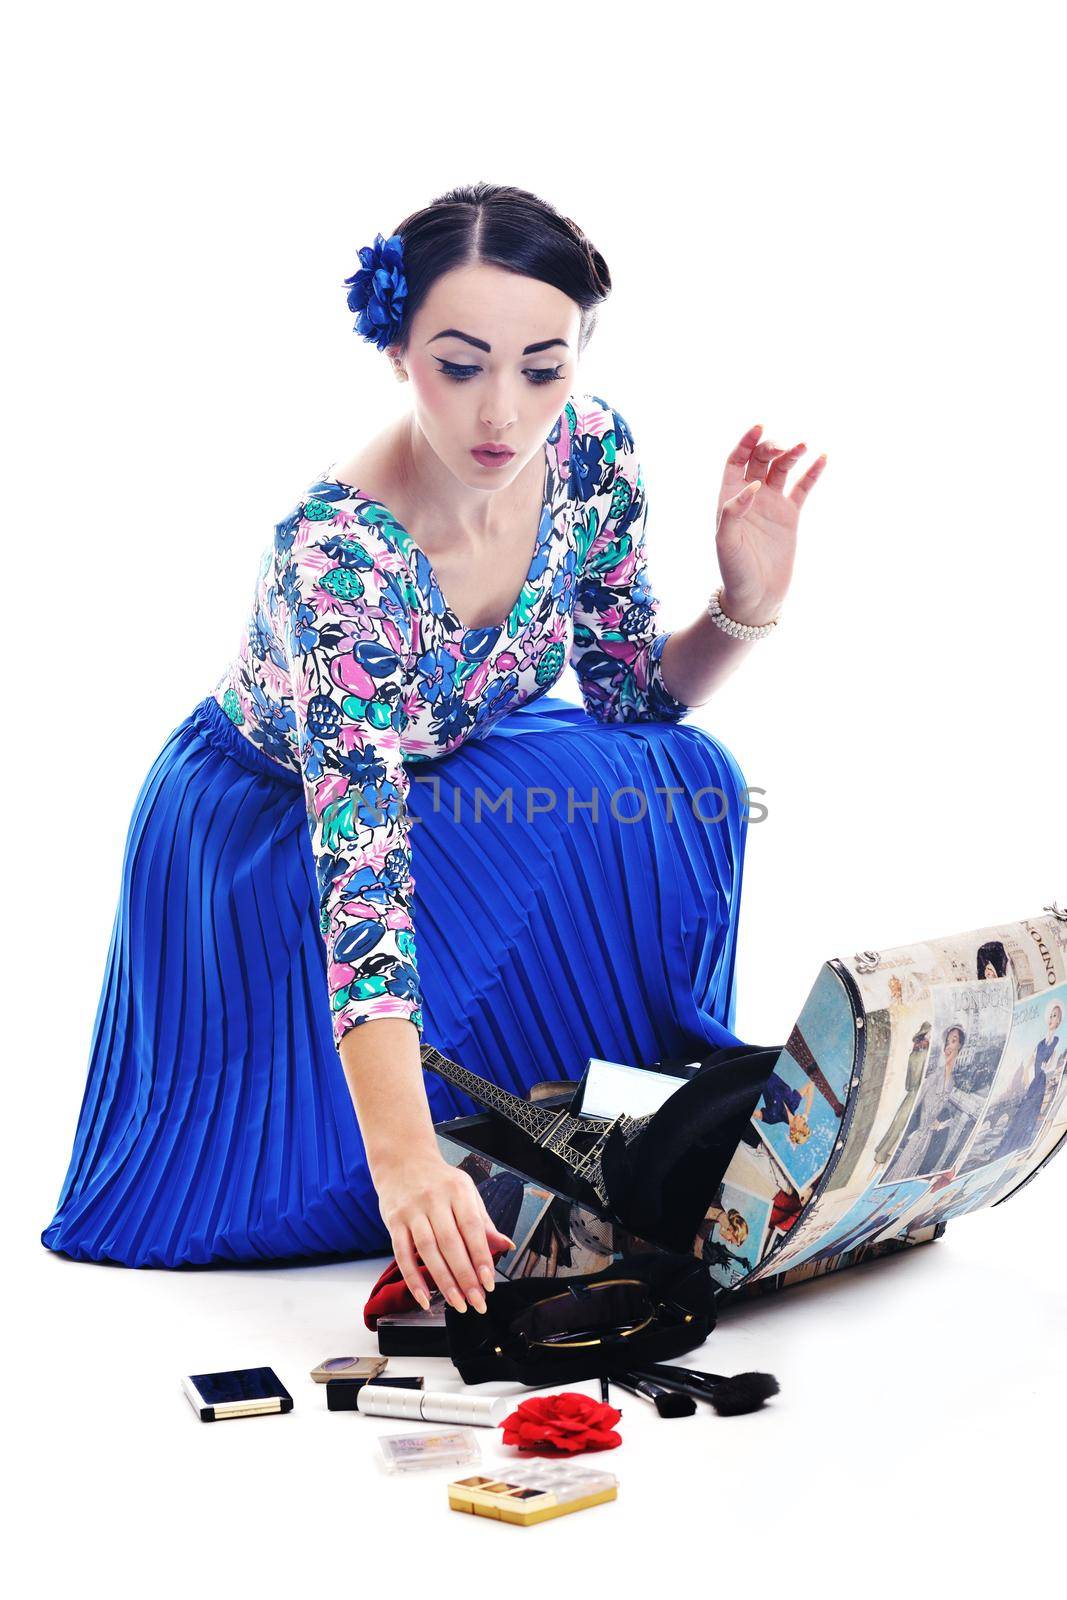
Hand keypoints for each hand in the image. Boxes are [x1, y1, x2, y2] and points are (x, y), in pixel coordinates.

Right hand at [374, 1148, 516, 1314]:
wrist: (403, 1160)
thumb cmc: (440, 1181)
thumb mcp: (466, 1192)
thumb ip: (483, 1221)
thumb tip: (507, 1246)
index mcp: (458, 1191)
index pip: (472, 1228)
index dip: (482, 1256)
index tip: (489, 1283)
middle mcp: (434, 1199)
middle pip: (451, 1243)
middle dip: (465, 1277)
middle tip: (477, 1301)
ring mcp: (412, 1211)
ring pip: (428, 1251)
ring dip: (443, 1281)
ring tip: (457, 1303)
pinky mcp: (393, 1222)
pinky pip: (402, 1254)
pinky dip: (412, 1278)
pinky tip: (423, 1298)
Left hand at [715, 425, 826, 627]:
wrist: (756, 596)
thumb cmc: (735, 572)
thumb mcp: (727, 543)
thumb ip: (733, 512)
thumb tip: (752, 486)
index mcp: (730, 499)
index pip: (736, 461)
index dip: (745, 443)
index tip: (759, 428)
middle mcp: (750, 498)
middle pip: (760, 461)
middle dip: (771, 449)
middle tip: (783, 448)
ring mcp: (771, 505)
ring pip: (782, 470)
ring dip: (791, 455)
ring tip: (803, 446)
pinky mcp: (790, 516)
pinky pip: (802, 488)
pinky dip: (812, 473)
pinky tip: (823, 458)